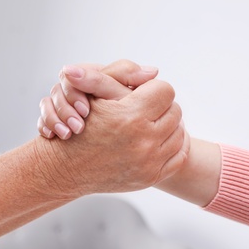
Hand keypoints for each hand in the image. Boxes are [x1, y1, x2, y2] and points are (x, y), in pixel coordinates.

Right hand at [36, 75, 187, 193]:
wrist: (68, 168)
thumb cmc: (78, 129)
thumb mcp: (93, 95)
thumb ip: (119, 74)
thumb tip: (154, 70)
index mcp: (130, 116)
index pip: (165, 91)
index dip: (153, 88)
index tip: (143, 93)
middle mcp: (143, 141)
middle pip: (175, 110)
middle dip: (161, 106)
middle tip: (146, 108)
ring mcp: (149, 162)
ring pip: (179, 132)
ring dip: (168, 125)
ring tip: (151, 122)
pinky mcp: (151, 177)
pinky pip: (180, 155)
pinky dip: (173, 145)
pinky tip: (160, 139)